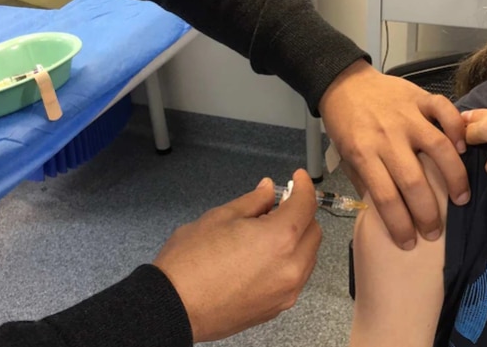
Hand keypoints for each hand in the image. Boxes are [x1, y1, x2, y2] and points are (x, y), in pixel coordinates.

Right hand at [153, 170, 321, 341]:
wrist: (172, 308)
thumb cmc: (190, 263)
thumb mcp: (220, 217)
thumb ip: (253, 202)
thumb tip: (268, 191)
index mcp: (280, 238)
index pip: (306, 205)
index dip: (303, 187)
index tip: (298, 179)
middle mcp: (291, 267)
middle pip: (313, 232)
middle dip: (301, 215)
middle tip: (279, 205)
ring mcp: (286, 291)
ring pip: (307, 257)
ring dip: (297, 240)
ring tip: (268, 232)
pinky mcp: (277, 308)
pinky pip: (294, 278)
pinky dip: (288, 262)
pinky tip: (264, 256)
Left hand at [319, 60, 468, 249]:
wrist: (343, 83)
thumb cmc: (345, 124)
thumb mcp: (346, 156)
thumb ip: (366, 181)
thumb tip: (386, 213)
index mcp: (363, 153)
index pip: (385, 197)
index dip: (400, 225)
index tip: (409, 243)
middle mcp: (386, 136)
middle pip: (413, 181)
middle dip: (428, 214)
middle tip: (435, 232)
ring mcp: (406, 115)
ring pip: (438, 148)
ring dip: (454, 177)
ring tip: (461, 199)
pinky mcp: (419, 97)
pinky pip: (444, 110)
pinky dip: (457, 128)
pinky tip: (463, 149)